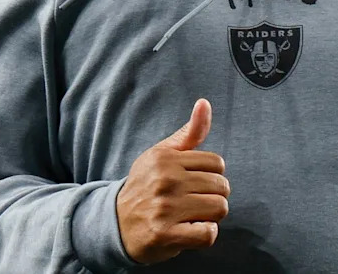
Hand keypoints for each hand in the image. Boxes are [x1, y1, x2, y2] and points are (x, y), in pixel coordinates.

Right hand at [116, 99, 229, 264]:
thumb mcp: (162, 155)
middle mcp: (165, 180)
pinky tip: (189, 230)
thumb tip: (205, 103)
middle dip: (212, 197)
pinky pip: (208, 234)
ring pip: (219, 208)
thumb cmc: (146, 186)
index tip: (193, 183)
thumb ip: (189, 133)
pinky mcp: (165, 235)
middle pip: (221, 187)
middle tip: (191, 202)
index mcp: (165, 158)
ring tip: (190, 216)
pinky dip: (205, 235)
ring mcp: (165, 208)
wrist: (115, 223)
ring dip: (210, 216)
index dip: (210, 176)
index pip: (217, 163)